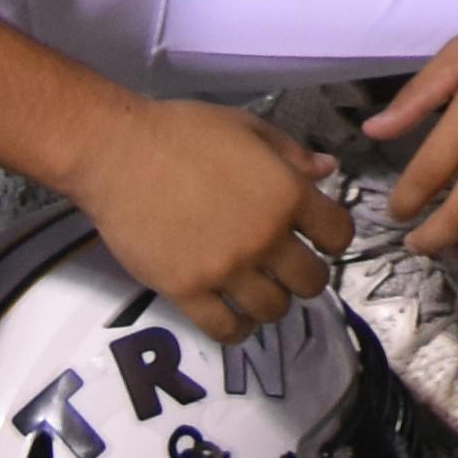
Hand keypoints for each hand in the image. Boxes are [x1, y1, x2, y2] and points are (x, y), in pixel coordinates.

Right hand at [70, 94, 348, 343]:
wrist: (120, 154)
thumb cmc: (184, 132)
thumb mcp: (247, 128)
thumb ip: (291, 154)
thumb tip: (327, 169)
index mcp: (285, 194)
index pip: (337, 234)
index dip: (333, 237)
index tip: (320, 238)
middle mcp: (264, 238)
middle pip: (311, 282)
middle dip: (307, 276)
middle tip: (289, 268)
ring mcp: (226, 269)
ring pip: (273, 310)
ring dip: (273, 303)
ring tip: (260, 291)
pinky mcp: (188, 292)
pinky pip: (226, 329)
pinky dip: (237, 328)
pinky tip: (234, 314)